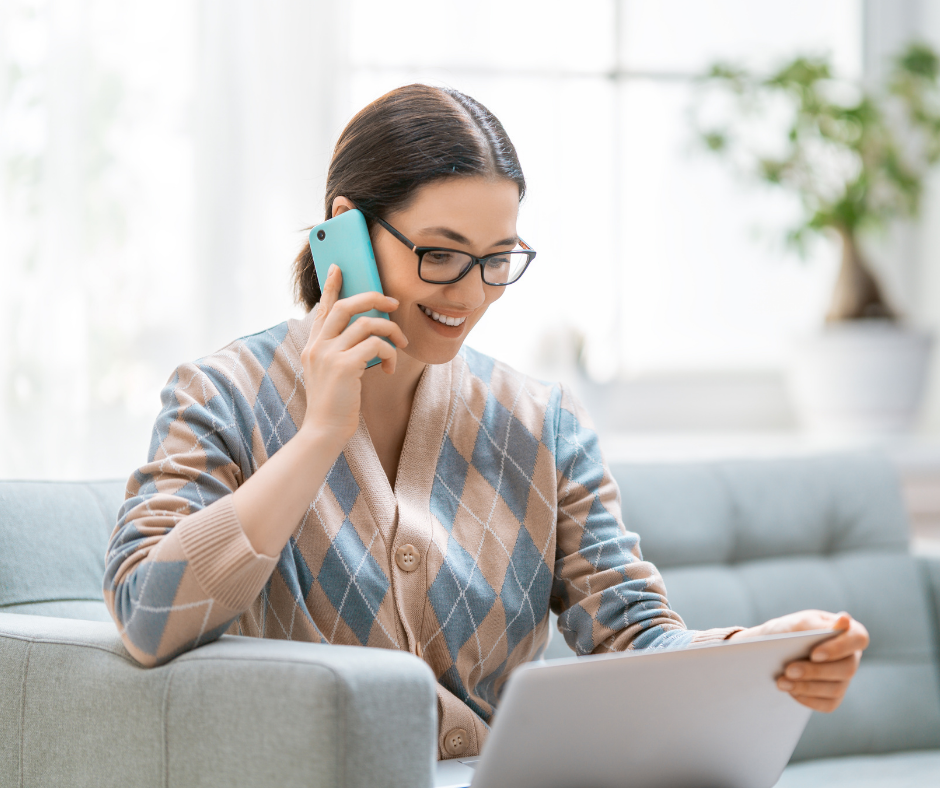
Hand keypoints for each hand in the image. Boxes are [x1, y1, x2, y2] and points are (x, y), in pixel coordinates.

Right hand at [299, 265, 407, 445]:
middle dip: (373, 298)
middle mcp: (317, 346)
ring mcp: (328, 355)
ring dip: (391, 330)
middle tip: (393, 302)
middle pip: (346, 306)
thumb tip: (368, 335)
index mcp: (313, 346)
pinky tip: (390, 368)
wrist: (324, 431)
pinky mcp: (343, 366)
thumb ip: (341, 352)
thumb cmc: (334, 405)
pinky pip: (375, 345)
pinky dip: (390, 353)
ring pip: (367, 324)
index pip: (322, 309)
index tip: (339, 267)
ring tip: (400, 344)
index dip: (332, 286)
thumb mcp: (331, 373)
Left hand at [729, 610, 868, 712]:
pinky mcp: (834, 696)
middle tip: (789, 670)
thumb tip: (845, 620)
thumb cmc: (787, 631)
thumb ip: (818, 624)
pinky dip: (807, 698)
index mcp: (846, 632)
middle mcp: (850, 656)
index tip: (814, 654)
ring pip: (836, 689)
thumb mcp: (797, 622)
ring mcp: (844, 678)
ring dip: (806, 686)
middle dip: (815, 671)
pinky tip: (790, 690)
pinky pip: (828, 704)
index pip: (858, 638)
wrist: (768, 650)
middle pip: (847, 669)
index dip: (840, 648)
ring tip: (782, 682)